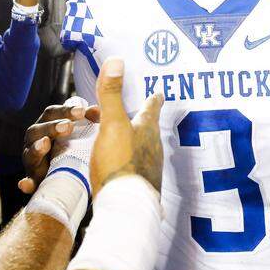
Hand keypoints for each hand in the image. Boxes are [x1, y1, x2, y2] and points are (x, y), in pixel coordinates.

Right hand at [19, 102, 100, 193]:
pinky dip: (27, 183)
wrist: (70, 181)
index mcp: (46, 127)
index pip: (51, 114)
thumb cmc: (75, 151)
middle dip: (52, 127)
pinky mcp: (34, 181)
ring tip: (45, 143)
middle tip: (68, 126)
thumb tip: (96, 109)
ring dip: (37, 148)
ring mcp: (32, 161)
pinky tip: (26, 183)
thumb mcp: (83, 135)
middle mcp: (35, 141)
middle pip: (37, 130)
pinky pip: (27, 182)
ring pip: (29, 153)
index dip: (65, 111)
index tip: (81, 112)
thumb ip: (89, 121)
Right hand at [89, 58, 163, 195]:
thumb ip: (112, 94)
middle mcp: (152, 147)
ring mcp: (148, 167)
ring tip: (114, 135)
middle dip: (135, 117)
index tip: (158, 91)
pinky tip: (115, 163)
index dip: (153, 97)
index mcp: (147, 128)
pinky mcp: (140, 184)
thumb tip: (116, 60)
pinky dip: (124, 157)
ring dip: (128, 137)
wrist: (126, 208)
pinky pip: (133, 164)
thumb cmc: (120, 164)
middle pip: (146, 126)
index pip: (152, 106)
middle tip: (123, 110)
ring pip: (140, 146)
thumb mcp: (112, 124)